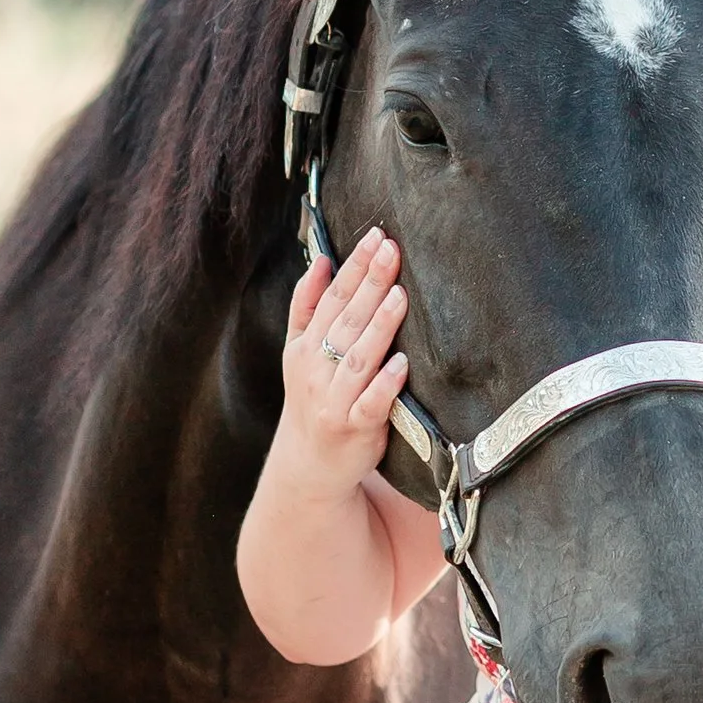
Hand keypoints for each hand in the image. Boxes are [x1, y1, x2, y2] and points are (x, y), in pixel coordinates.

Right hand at [277, 232, 407, 487]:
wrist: (309, 466)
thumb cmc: (314, 398)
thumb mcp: (300, 352)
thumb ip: (307, 306)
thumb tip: (323, 260)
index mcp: (305, 345)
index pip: (331, 297)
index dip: (353, 266)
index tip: (375, 236)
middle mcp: (315, 369)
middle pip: (346, 319)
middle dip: (369, 282)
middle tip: (391, 250)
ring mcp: (333, 399)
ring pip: (359, 357)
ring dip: (379, 326)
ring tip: (399, 296)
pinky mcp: (354, 429)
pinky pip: (371, 404)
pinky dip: (385, 384)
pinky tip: (403, 364)